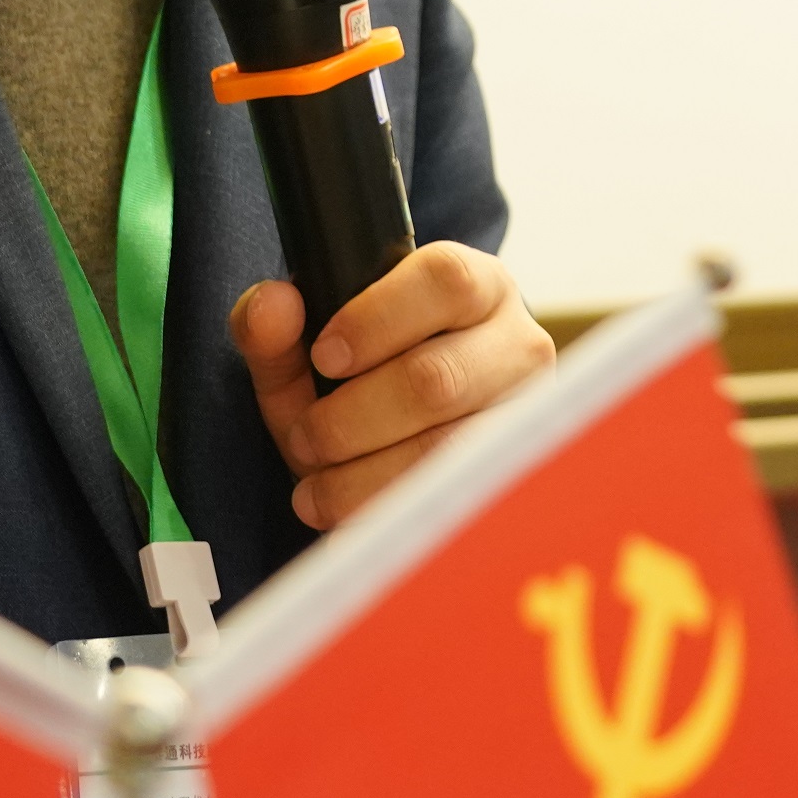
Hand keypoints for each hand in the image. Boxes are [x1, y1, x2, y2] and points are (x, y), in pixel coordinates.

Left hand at [229, 241, 555, 528]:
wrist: (417, 440)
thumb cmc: (367, 381)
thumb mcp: (314, 349)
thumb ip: (276, 324)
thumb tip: (272, 305)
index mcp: (478, 285)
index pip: (445, 280)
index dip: (375, 320)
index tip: (324, 357)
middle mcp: (517, 344)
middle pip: (437, 378)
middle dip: (352, 417)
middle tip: (307, 436)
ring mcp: (525, 415)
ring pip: (445, 449)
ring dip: (363, 476)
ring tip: (316, 489)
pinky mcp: (517, 476)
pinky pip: (450, 502)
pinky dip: (387, 513)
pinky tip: (350, 517)